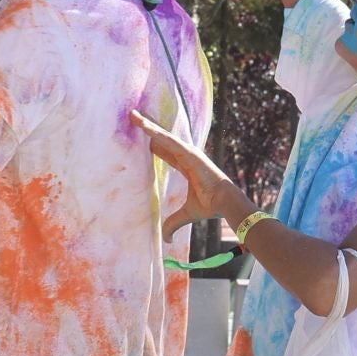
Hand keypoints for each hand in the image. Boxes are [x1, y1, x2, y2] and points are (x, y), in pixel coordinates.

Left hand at [132, 109, 241, 241]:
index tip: (144, 138)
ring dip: (147, 124)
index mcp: (186, 165)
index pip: (167, 152)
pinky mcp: (188, 152)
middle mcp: (187, 155)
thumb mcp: (186, 214)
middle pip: (162, 138)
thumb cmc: (210, 205)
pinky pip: (167, 139)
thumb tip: (166, 240)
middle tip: (133, 117)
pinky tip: (142, 124)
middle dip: (148, 128)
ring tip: (132, 115)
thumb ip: (173, 223)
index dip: (155, 144)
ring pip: (162, 135)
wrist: (224, 202)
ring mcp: (188, 151)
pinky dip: (154, 131)